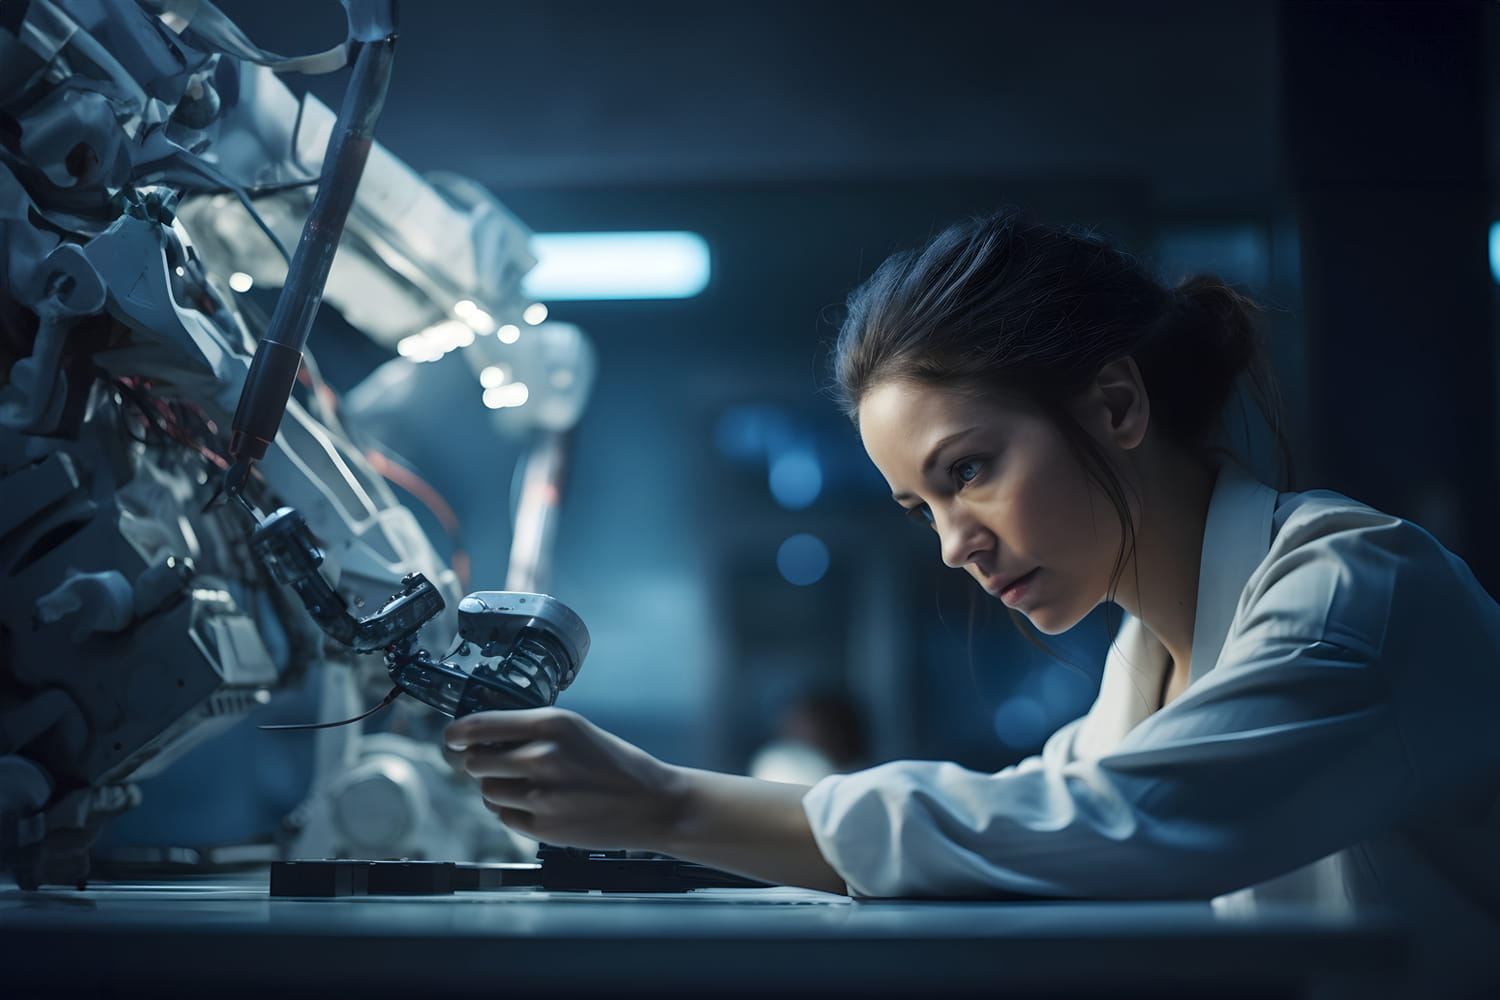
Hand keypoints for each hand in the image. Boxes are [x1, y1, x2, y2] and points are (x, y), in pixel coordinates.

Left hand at [443, 708, 683, 850]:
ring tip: (528, 786)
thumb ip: (531, 731)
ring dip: (497, 789)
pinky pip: (504, 816)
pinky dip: (512, 810)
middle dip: (478, 764)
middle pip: (473, 762)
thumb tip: (481, 736)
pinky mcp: (543, 827)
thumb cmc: (617, 765)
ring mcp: (541, 795)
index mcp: (551, 724)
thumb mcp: (577, 730)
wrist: (653, 804)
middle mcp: (542, 756)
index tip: (451, 737)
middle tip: (493, 764)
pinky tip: (539, 804)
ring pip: (486, 791)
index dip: (455, 733)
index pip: (477, 726)